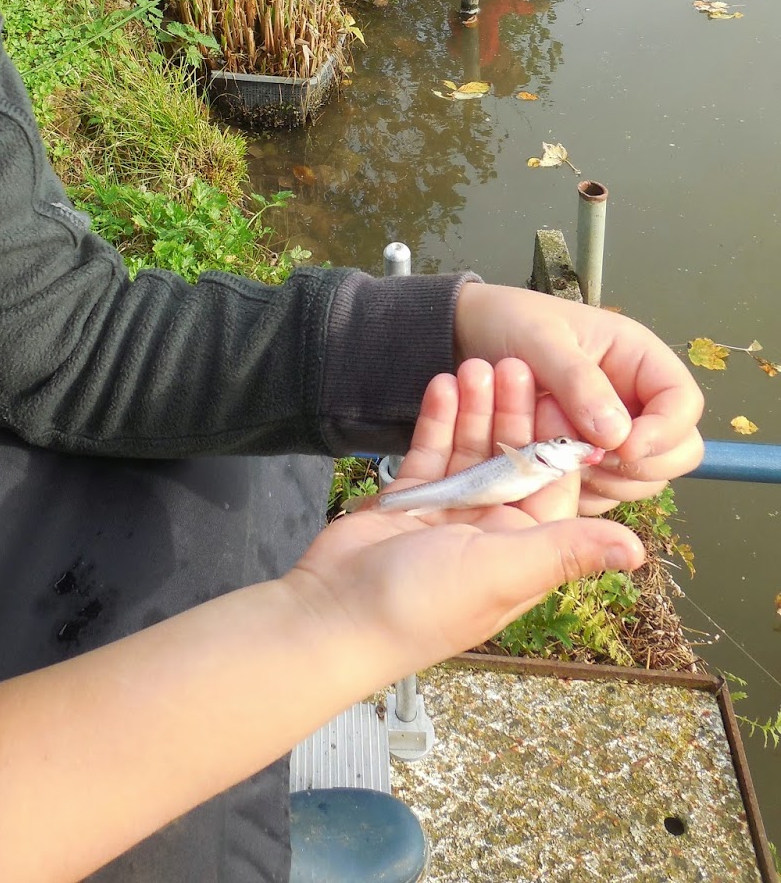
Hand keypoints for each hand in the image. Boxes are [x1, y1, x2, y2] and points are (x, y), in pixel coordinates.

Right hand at [285, 361, 643, 686]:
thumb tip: (640, 551)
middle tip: (513, 361)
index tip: (562, 391)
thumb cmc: (423, 604)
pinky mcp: (409, 500)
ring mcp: (448, 513)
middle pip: (511, 459)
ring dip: (476, 407)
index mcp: (524, 551)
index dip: (558, 439)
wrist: (336, 613)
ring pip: (471, 449)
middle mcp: (491, 530)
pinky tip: (444, 382)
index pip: (554, 485)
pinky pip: (431, 451)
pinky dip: (438, 417)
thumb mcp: (503, 573)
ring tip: (476, 362)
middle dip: (513, 412)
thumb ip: (566, 551)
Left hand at [453, 281, 703, 511]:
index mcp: (639, 359)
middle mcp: (637, 398)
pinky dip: (586, 493)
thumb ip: (578, 381)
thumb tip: (618, 435)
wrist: (471, 331)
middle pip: (677, 449)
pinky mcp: (591, 455)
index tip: (623, 447)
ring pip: (646, 477)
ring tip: (563, 464)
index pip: (683, 403)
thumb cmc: (511, 321)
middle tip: (591, 460)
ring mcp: (617, 430)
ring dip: (612, 482)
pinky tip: (550, 478)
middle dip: (643, 464)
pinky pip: (607, 489)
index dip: (664, 431)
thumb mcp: (542, 340)